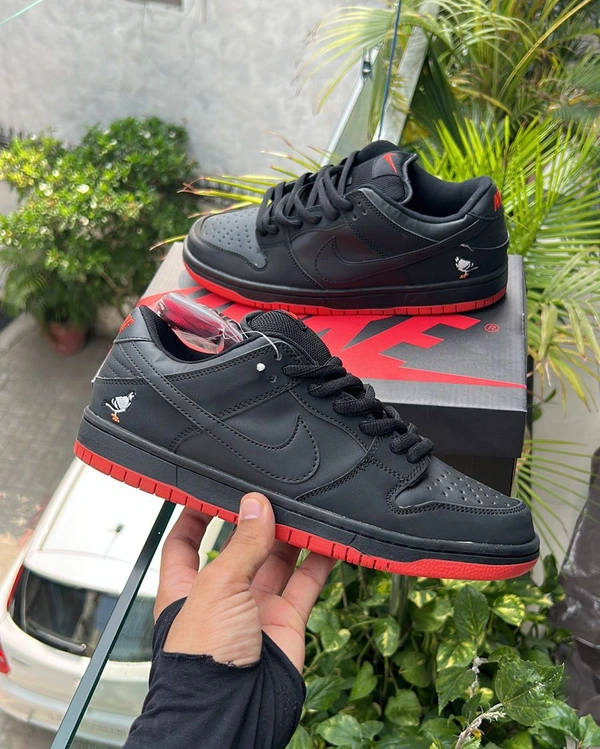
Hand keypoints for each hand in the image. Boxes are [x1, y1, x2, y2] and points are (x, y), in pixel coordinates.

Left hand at [154, 493, 334, 671]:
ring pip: (275, 562)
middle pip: (239, 547)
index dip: (197, 515)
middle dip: (254, 521)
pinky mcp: (284, 622)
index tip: (213, 489)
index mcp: (186, 588)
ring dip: (289, 537)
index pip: (186, 543)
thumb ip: (241, 544)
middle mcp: (221, 596)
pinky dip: (318, 563)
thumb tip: (256, 505)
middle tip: (270, 495)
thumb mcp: (216, 588)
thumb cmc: (200, 662)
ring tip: (301, 510)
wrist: (231, 713)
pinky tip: (328, 542)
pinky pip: (304, 585)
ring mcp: (254, 609)